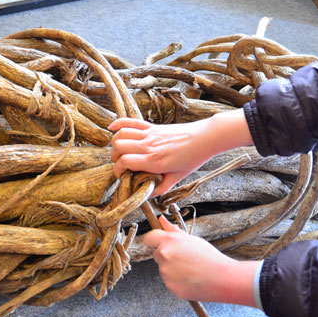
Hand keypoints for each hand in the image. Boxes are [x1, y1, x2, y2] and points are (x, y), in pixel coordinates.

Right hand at [109, 109, 253, 195]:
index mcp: (154, 161)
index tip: (121, 175)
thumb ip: (160, 189)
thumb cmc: (192, 159)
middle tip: (121, 164)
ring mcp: (150, 134)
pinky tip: (112, 128)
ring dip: (115, 143)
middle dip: (114, 157)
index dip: (117, 170)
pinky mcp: (152, 126)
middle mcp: (149, 145)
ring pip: (121, 134)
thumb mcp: (177, 179)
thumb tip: (146, 195)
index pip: (124, 162)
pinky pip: (131, 122)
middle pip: (118, 147)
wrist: (205, 138)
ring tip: (119, 152)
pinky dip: (118, 123)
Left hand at [143, 215, 258, 306]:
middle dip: (167, 255)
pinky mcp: (170, 286)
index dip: (154, 240)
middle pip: (156, 254)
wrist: (223, 279)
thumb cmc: (210, 257)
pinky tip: (191, 279)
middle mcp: (164, 255)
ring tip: (191, 269)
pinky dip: (177, 281)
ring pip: (163, 269)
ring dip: (172, 269)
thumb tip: (161, 220)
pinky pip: (169, 281)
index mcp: (169, 241)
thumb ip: (173, 230)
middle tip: (185, 258)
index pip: (149, 238)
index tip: (159, 242)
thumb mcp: (192, 239)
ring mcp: (166, 272)